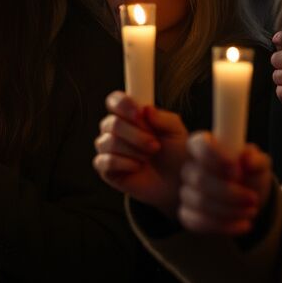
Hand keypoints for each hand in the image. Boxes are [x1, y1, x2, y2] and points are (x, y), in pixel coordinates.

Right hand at [92, 91, 188, 217]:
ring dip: (132, 150)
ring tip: (148, 158)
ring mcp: (109, 149)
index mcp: (131, 115)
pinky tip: (137, 167)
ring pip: (107, 142)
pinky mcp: (106, 169)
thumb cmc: (176, 154)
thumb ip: (163, 118)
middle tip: (155, 145)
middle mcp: (116, 129)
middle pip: (110, 122)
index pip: (115, 100)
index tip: (138, 113)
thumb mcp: (176, 132)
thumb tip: (146, 109)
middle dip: (135, 135)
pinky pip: (104, 161)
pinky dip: (123, 164)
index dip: (123, 104)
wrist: (177, 182)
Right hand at [178, 132, 272, 235]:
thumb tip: (247, 158)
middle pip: (198, 179)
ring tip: (251, 210)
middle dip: (228, 192)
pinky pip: (197, 222)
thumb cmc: (251, 175)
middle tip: (252, 198)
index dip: (215, 157)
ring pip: (199, 203)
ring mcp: (186, 191)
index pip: (199, 145)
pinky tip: (243, 224)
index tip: (237, 170)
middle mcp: (190, 167)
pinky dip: (224, 226)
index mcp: (204, 146)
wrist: (249, 198)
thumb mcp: (260, 164)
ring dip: (229, 211)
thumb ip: (256, 160)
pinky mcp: (187, 213)